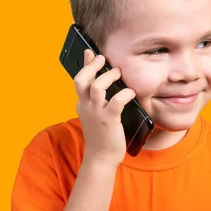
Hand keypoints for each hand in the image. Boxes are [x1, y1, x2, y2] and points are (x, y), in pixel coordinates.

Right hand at [74, 49, 135, 167]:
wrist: (101, 158)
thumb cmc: (102, 135)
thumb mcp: (95, 114)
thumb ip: (96, 100)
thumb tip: (101, 83)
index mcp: (82, 104)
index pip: (79, 79)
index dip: (85, 64)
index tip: (90, 52)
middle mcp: (86, 106)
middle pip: (81, 80)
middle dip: (91, 66)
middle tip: (104, 59)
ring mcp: (96, 113)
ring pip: (96, 87)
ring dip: (107, 77)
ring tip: (118, 73)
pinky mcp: (108, 121)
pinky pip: (115, 102)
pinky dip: (124, 94)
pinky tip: (131, 92)